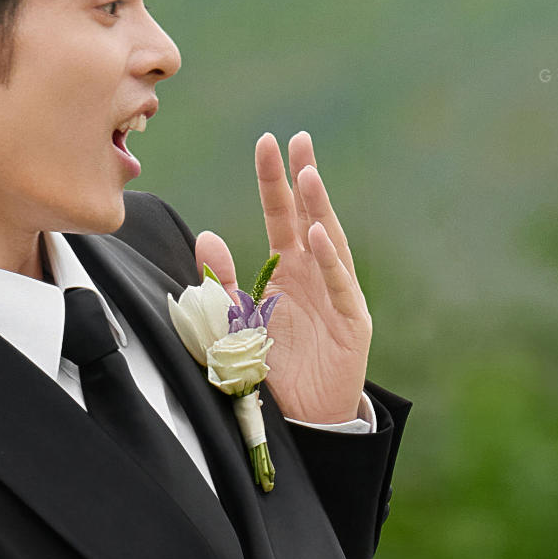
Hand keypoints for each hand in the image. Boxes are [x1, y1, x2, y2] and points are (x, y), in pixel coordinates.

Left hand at [197, 132, 370, 425]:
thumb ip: (223, 280)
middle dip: (304, 178)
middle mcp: (315, 276)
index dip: (274, 181)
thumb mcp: (236, 320)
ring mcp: (338, 296)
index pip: (281, 216)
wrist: (306, 419)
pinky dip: (330, 259)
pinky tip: (319, 233)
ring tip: (308, 175)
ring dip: (319, 208)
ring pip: (330, 243)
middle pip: (309, 218)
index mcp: (288, 271)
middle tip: (298, 140)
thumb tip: (206, 235)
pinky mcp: (352, 323)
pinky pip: (339, 285)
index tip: (268, 142)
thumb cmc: (275, 369)